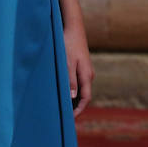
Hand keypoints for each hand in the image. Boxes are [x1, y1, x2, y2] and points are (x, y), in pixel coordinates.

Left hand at [59, 0, 93, 115]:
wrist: (72, 26)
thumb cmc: (68, 44)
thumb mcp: (66, 63)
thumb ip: (70, 81)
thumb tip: (73, 98)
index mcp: (86, 75)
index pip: (85, 99)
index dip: (78, 111)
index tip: (68, 120)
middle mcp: (88, 74)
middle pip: (83, 96)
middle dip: (74, 107)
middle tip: (61, 117)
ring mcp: (84, 69)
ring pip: (80, 89)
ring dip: (72, 99)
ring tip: (59, 107)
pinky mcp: (80, 65)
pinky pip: (77, 82)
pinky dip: (71, 90)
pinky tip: (61, 91)